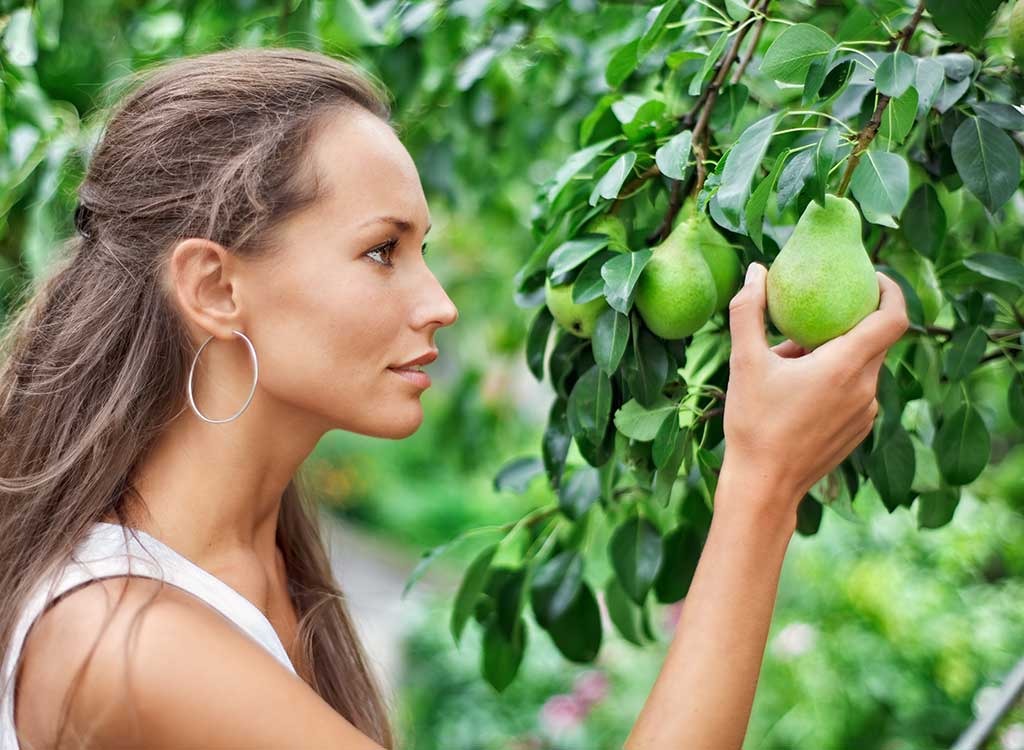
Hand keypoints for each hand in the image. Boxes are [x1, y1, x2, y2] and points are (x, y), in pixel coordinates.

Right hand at [718, 262, 909, 519]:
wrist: (764, 486)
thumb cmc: (754, 424)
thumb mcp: (744, 363)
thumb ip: (749, 312)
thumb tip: (756, 270)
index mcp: (846, 366)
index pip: (894, 317)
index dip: (891, 290)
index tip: (872, 277)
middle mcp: (866, 388)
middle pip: (873, 339)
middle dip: (848, 322)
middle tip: (813, 315)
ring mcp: (866, 413)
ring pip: (861, 367)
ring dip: (836, 354)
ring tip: (791, 361)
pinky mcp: (858, 431)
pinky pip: (855, 392)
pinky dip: (835, 380)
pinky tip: (797, 390)